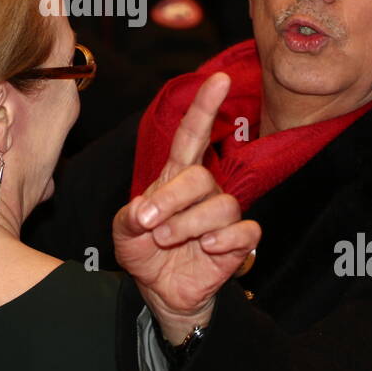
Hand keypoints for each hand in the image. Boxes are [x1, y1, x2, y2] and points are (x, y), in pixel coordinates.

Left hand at [112, 72, 261, 343]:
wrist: (159, 291)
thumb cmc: (144, 251)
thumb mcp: (124, 231)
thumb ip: (129, 217)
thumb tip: (145, 212)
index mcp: (176, 177)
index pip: (192, 136)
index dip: (205, 107)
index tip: (219, 79)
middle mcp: (203, 191)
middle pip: (200, 177)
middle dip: (171, 199)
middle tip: (150, 222)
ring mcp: (222, 216)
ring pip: (222, 204)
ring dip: (190, 224)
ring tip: (168, 239)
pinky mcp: (238, 243)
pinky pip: (247, 231)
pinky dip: (226, 238)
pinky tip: (208, 247)